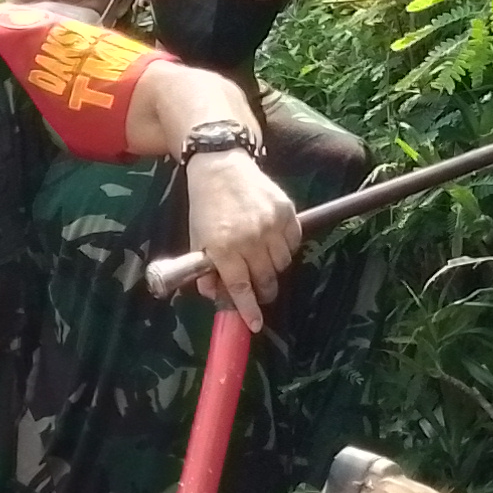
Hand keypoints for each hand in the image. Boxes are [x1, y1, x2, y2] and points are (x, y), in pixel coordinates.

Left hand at [180, 146, 300, 322]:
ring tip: (262, 260)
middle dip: (264, 291)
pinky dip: (286, 248)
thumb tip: (214, 295)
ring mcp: (271, 225)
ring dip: (274, 269)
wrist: (222, 168)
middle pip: (266, 279)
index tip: (254, 324)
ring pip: (283, 263)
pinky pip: (294, 243)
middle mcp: (250, 238)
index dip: (249, 309)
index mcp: (223, 248)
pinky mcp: (287, 212)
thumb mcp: (198, 240)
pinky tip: (273, 243)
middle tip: (260, 291)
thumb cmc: (206, 207)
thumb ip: (206, 270)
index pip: (241, 287)